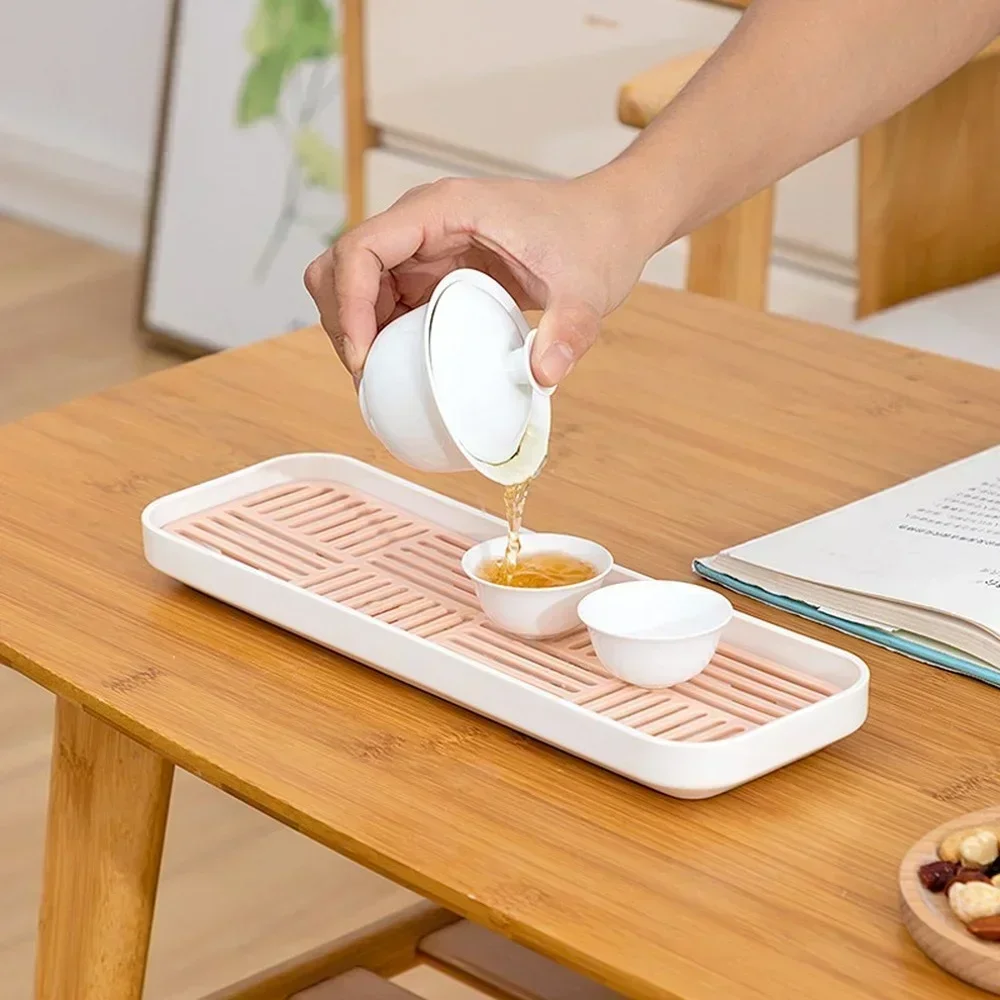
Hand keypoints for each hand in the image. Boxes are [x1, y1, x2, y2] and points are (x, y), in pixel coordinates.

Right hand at [304, 171, 652, 386]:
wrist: (609, 224)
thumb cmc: (594, 240)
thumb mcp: (586, 292)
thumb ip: (568, 332)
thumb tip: (542, 376)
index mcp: (445, 210)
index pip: (363, 246)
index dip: (349, 303)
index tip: (364, 357)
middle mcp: (423, 222)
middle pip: (341, 266)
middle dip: (343, 323)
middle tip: (369, 379)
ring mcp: (424, 247)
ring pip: (354, 285)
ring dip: (356, 332)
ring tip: (382, 381)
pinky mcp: (432, 270)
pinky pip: (384, 301)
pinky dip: (379, 335)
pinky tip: (402, 369)